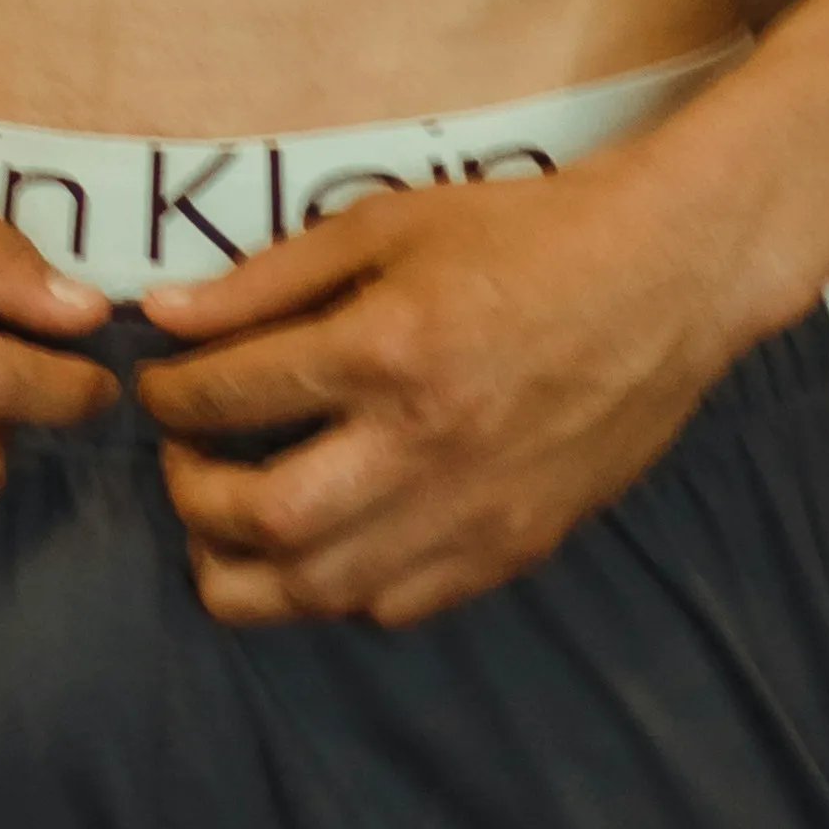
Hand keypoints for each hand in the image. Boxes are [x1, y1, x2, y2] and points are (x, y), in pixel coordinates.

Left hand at [137, 140, 752, 629]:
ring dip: (247, 570)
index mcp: (391, 347)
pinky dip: (335, 590)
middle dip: (195, 500)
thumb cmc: (526, 234)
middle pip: (267, 519)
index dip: (171, 396)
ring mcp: (476, 508)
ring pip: (323, 589)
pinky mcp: (514, 546)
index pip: (233, 395)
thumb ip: (270, 278)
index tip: (160, 388)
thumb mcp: (389, 222)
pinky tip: (321, 546)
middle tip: (185, 466)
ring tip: (229, 525)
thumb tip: (163, 316)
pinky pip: (395, 605)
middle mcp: (428, 442)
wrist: (668, 277)